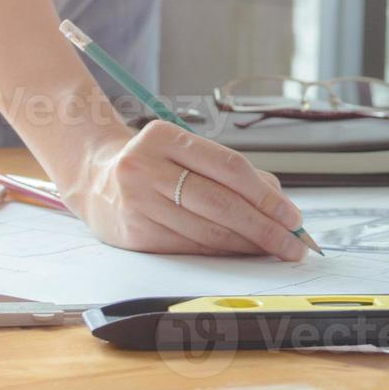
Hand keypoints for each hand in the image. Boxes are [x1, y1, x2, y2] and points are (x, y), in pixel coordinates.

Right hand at [61, 121, 307, 259]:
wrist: (95, 180)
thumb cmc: (155, 164)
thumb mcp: (185, 152)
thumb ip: (231, 172)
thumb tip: (279, 203)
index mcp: (163, 136)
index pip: (228, 167)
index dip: (266, 195)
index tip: (293, 215)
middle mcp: (145, 167)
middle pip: (221, 202)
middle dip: (265, 227)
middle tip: (293, 243)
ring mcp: (137, 202)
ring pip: (207, 230)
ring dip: (248, 244)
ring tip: (274, 249)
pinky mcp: (134, 234)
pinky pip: (190, 247)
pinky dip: (222, 252)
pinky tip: (242, 253)